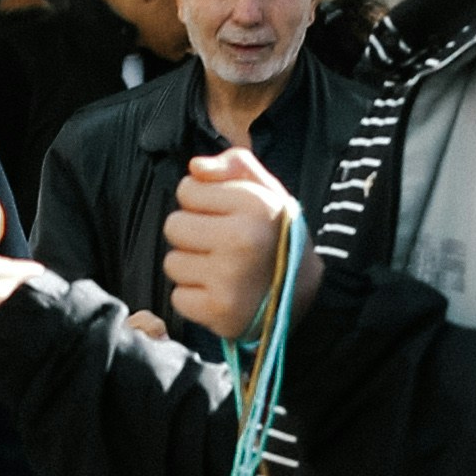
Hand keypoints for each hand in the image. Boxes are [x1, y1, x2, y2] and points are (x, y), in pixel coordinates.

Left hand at [161, 150, 306, 340]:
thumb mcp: (268, 191)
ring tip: (221, 270)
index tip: (223, 215)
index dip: (201, 201)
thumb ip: (235, 165)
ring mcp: (229, 277)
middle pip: (173, 225)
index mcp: (254, 204)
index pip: (187, 190)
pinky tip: (219, 293)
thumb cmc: (276, 237)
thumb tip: (195, 167)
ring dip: (192, 267)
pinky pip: (178, 297)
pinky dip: (195, 298)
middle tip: (219, 244)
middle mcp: (242, 239)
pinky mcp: (218, 310)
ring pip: (172, 263)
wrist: (302, 294)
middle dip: (192, 234)